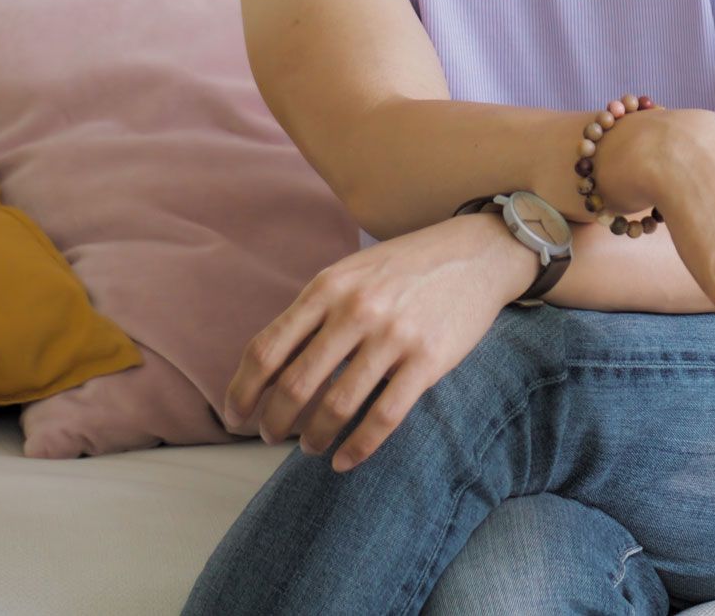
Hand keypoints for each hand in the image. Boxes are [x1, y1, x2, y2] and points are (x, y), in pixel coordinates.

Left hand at [221, 213, 526, 472]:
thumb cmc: (406, 267)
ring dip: (314, 439)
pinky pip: (384, 417)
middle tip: (271, 437)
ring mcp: (394, 335)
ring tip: (310, 447)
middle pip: (295, 385)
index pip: (267, 350)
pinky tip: (345, 460)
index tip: (236, 417)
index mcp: (328, 287)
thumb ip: (313, 311)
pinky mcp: (428, 359)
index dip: (242, 392)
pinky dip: (358, 448)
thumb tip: (268, 367)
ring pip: (336, 407)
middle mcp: (356, 310)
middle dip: (275, 422)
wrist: (478, 252)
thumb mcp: (352, 273)